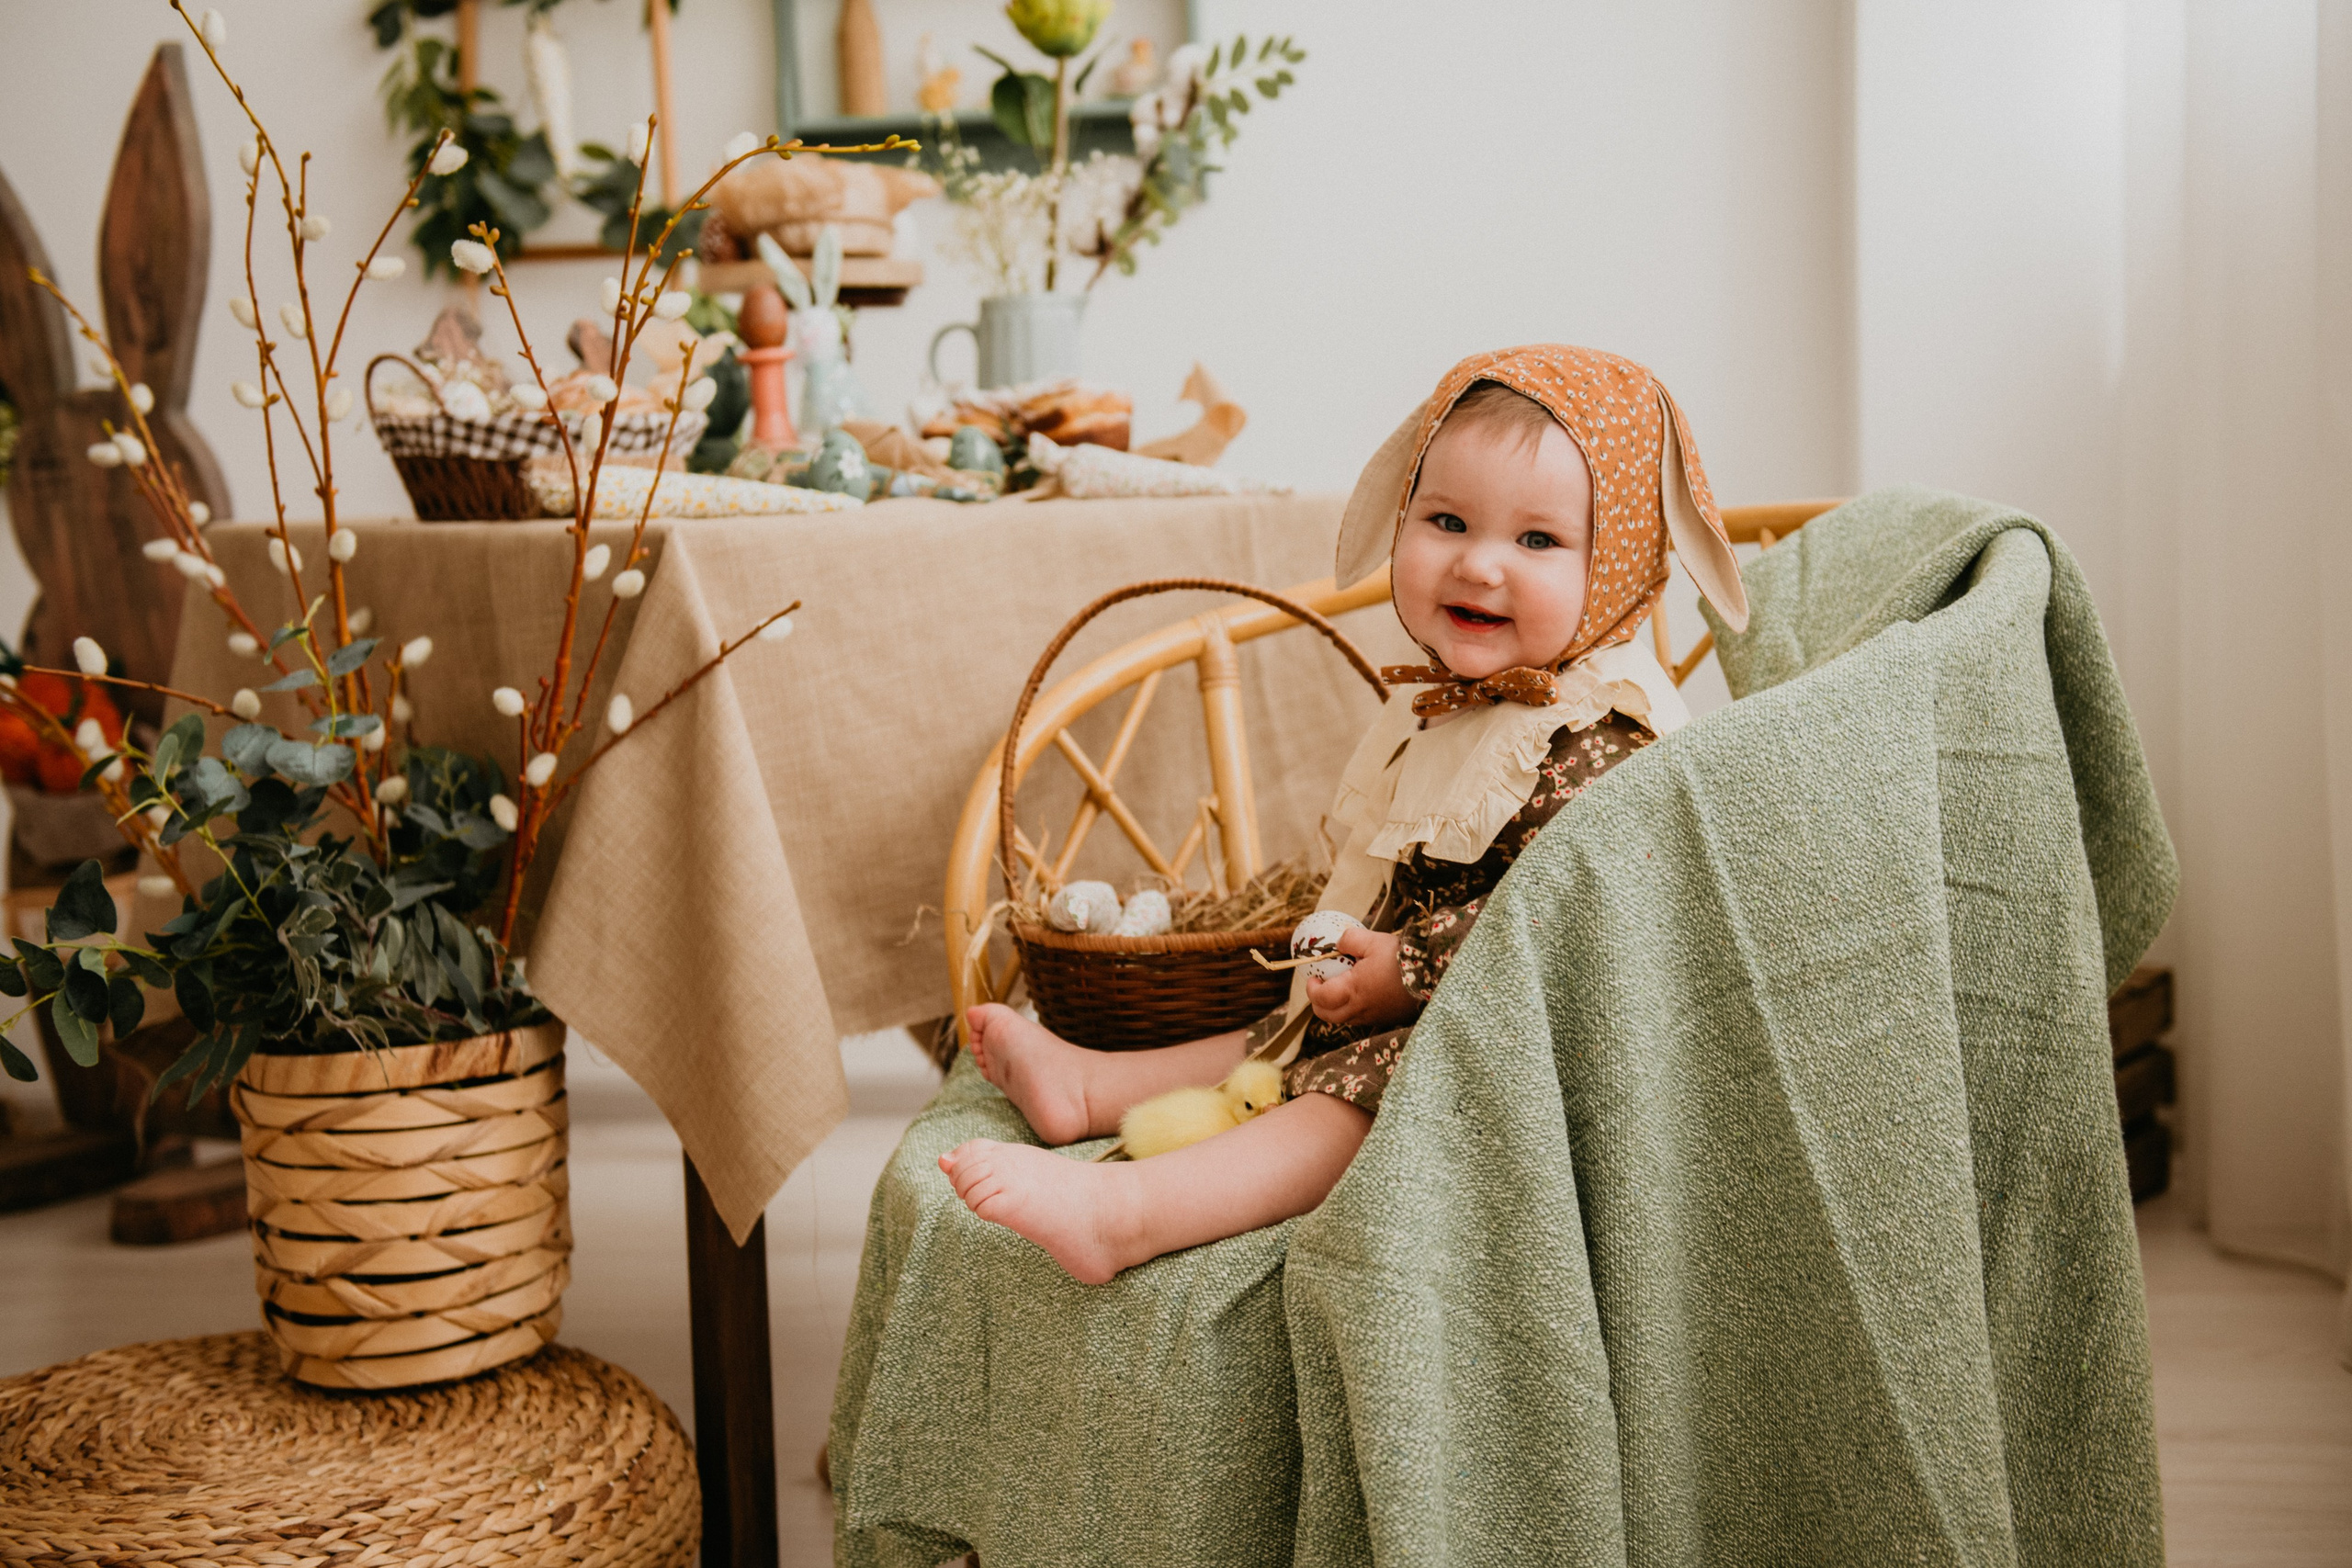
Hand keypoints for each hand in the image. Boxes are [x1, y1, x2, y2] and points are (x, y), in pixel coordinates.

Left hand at [1304, 924, 1419, 1032]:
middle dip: (1319, 1003)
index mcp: (1352, 991)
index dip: (1311, 989)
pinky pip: (1363, 1019)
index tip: (1313, 977)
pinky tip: (1365, 993)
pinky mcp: (1389, 1019)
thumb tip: (1339, 943)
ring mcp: (1375, 1018)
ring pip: (1345, 1020)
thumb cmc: (1402, 958)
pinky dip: (1355, 1010)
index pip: (1320, 999)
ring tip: (1343, 988)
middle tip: (1322, 986)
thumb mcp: (1374, 941)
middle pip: (1328, 1016)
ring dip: (1337, 1007)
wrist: (1435, 975)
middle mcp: (1361, 1010)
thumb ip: (1351, 940)